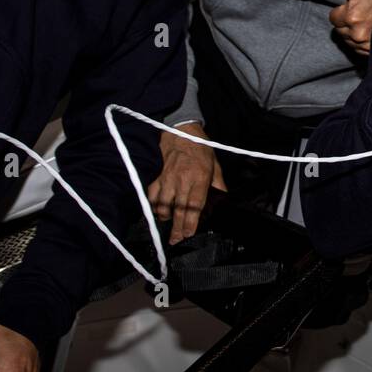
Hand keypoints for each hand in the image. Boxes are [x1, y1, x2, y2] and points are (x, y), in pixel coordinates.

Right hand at [147, 122, 225, 243]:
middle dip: (177, 228)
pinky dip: (153, 206)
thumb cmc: (201, 149)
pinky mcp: (156, 175)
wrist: (181, 130)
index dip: (191, 222)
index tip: (189, 234)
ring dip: (164, 218)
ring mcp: (167, 177)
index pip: (194, 205)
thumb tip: (221, 203)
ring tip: (168, 224)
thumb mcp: (216, 166)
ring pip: (162, 204)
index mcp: (200, 177)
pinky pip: (151, 195)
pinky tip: (156, 211)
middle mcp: (182, 179)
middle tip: (175, 240)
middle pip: (178, 209)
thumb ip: (218, 186)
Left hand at [324, 0, 371, 56]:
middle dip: (346, 21)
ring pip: (347, 40)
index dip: (341, 10)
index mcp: (351, 16)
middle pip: (339, 29)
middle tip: (362, 12)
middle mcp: (357, 33)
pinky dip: (362, 41)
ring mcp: (365, 45)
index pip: (332, 17)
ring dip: (353, 32)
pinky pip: (357, 49)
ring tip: (368, 21)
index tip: (354, 5)